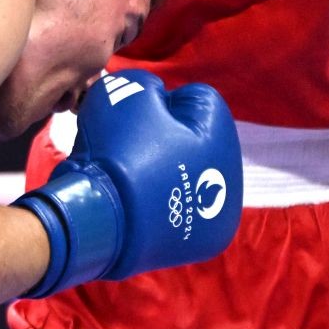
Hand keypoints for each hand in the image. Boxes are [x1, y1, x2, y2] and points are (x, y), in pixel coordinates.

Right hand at [14, 70, 241, 296]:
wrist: (97, 225)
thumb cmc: (118, 151)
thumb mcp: (127, 94)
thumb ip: (147, 84)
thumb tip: (154, 95)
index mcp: (223, 139)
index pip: (197, 98)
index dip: (163, 102)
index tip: (138, 119)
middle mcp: (231, 180)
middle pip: (196, 137)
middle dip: (167, 135)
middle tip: (134, 146)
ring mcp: (216, 216)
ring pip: (189, 171)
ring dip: (166, 167)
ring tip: (133, 175)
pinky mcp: (195, 244)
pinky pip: (179, 204)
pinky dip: (162, 199)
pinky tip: (138, 202)